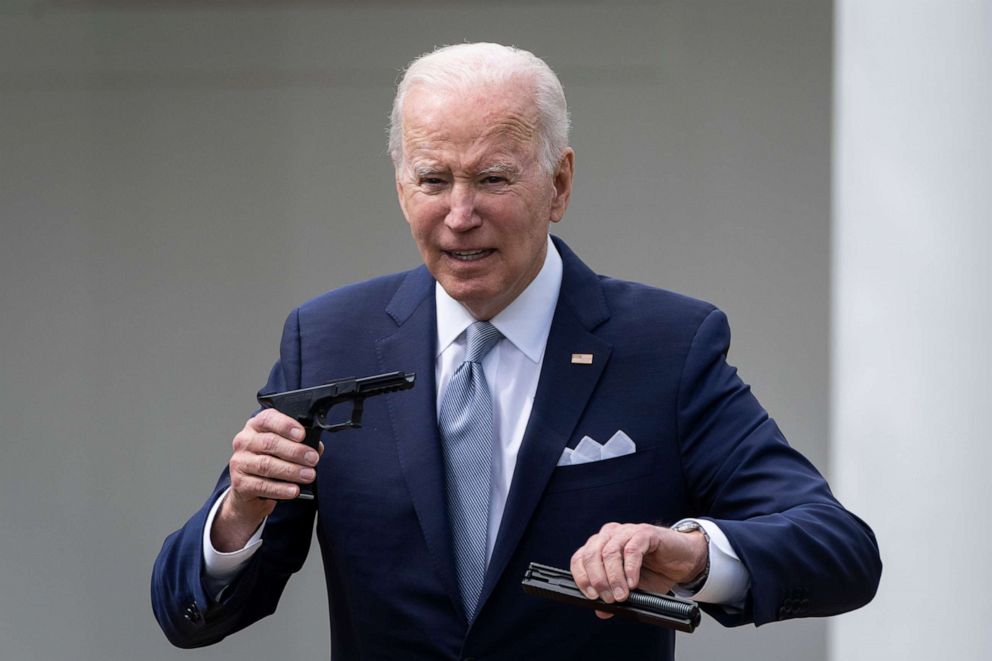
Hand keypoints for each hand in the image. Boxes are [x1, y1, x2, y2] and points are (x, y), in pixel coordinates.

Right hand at [211, 409, 322, 551]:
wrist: (249, 490)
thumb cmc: (270, 462)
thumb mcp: (282, 448)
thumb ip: (299, 444)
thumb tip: (316, 448)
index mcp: (256, 427)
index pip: (268, 419)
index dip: (286, 425)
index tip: (302, 434)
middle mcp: (244, 441)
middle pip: (270, 443)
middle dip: (295, 451)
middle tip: (313, 459)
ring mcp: (240, 462)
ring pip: (266, 464)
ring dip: (291, 471)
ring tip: (308, 475)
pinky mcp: (239, 483)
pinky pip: (262, 485)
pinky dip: (280, 489)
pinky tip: (294, 490)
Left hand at [570, 522, 707, 618]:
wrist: (682, 561)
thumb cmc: (654, 571)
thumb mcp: (631, 590)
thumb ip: (614, 597)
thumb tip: (600, 611)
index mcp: (600, 546)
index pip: (579, 558)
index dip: (582, 577)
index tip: (591, 596)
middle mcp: (610, 536)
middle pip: (592, 554)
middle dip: (598, 580)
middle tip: (608, 599)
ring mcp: (627, 532)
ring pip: (610, 551)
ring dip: (613, 577)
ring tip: (621, 595)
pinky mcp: (645, 533)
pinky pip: (632, 549)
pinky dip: (630, 568)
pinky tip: (633, 583)